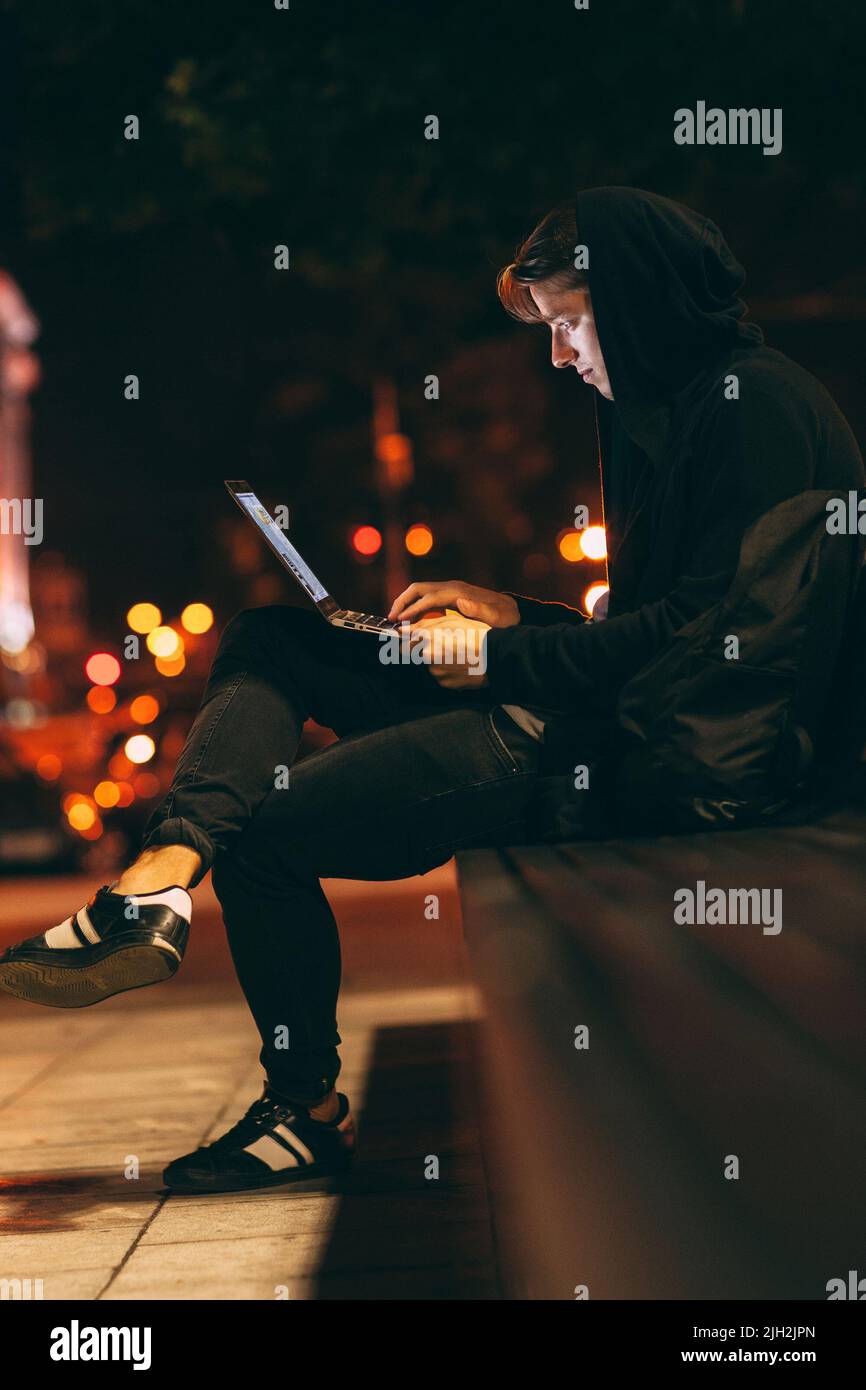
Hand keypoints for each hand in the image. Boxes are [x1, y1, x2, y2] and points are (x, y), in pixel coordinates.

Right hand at [388, 580, 519, 627]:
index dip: (413, 609)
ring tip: (396, 620)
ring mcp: (450, 590)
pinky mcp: (450, 596)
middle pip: (418, 588)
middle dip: (402, 601)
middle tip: (391, 619)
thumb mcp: (498, 618)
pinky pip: (426, 598)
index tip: (400, 621)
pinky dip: (414, 606)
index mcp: (459, 592)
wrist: (513, 610)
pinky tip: (410, 620)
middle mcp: (452, 587)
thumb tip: (461, 602)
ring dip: (405, 603)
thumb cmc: (505, 618)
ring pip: (420, 591)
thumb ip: (481, 610)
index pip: (429, 598)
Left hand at [409, 614, 489, 688]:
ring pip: (429, 665)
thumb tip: (404, 630)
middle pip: (416, 655)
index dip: (411, 641)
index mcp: (428, 637)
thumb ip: (424, 625)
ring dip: (437, 661)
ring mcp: (435, 671)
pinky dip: (446, 671)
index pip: (406, 642)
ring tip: (456, 655)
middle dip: (424, 651)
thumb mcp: (451, 622)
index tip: (414, 641)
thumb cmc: (476, 636)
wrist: (494, 656)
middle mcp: (428, 655)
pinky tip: (459, 665)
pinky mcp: (444, 683)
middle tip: (445, 647)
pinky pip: (440, 676)